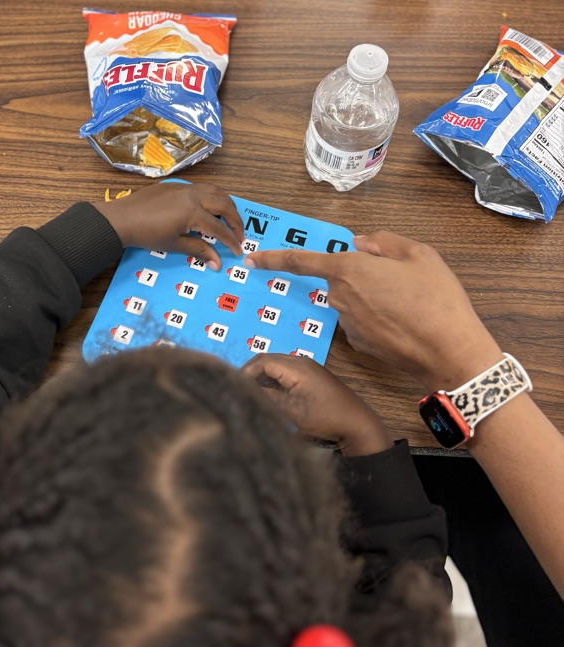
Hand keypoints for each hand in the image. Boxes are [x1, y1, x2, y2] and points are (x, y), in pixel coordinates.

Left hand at [93, 182, 244, 270]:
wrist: (122, 219)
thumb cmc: (146, 235)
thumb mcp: (174, 245)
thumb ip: (199, 250)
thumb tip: (217, 263)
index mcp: (193, 212)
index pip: (220, 228)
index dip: (231, 241)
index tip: (237, 251)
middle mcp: (193, 195)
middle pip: (224, 205)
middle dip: (236, 221)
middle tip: (239, 235)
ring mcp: (185, 187)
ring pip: (215, 191)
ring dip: (227, 205)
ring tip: (230, 219)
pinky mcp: (177, 185)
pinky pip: (202, 188)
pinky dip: (213, 197)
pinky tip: (210, 209)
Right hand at [242, 353, 392, 456]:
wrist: (356, 423)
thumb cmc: (325, 417)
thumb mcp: (292, 410)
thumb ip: (268, 397)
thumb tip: (247, 390)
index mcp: (296, 366)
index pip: (262, 361)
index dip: (245, 372)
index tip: (234, 387)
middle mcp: (302, 361)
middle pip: (268, 360)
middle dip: (251, 373)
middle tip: (239, 390)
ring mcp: (309, 368)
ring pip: (277, 366)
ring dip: (263, 377)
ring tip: (251, 394)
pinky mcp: (312, 377)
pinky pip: (287, 372)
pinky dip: (274, 381)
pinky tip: (270, 395)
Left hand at [244, 232, 503, 390]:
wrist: (448, 350)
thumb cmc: (436, 298)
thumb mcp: (419, 254)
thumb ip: (383, 242)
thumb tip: (359, 244)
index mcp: (349, 270)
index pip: (301, 261)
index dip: (274, 258)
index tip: (252, 259)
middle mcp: (340, 298)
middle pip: (340, 279)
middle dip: (361, 276)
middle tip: (400, 280)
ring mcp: (347, 324)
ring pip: (351, 300)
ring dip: (371, 297)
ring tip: (408, 303)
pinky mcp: (358, 344)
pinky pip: (361, 321)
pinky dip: (377, 318)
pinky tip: (403, 322)